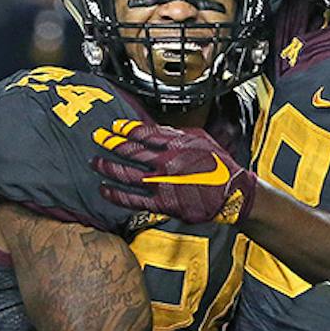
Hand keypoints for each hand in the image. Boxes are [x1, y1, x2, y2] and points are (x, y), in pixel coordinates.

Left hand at [91, 122, 256, 223]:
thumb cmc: (220, 166)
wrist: (234, 194)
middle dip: (110, 143)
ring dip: (108, 167)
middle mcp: (166, 162)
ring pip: (127, 174)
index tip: (113, 127)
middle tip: (97, 138)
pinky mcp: (163, 203)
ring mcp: (163, 183)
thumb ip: (177, 134)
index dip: (125, 129)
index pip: (144, 134)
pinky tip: (104, 189)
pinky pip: (133, 199)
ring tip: (95, 162)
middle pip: (131, 151)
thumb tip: (158, 128)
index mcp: (176, 144)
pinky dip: (116, 194)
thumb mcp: (202, 140)